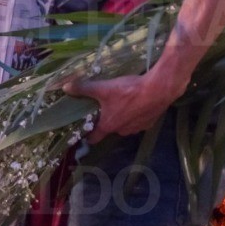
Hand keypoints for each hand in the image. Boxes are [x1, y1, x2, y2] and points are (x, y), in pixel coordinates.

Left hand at [63, 69, 182, 138]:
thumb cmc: (129, 91)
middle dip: (108, 121)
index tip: (84, 134)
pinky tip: (138, 103)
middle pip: (111, 129)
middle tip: (106, 109)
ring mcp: (138, 128)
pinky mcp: (151, 123)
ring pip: (126, 126)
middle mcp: (123, 131)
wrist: (159, 89)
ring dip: (124, 118)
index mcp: (109, 125)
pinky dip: (137, 114)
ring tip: (123, 104)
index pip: (95, 138)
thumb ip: (84, 88)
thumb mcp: (103, 88)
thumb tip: (65, 87)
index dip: (88, 136)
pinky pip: (140, 121)